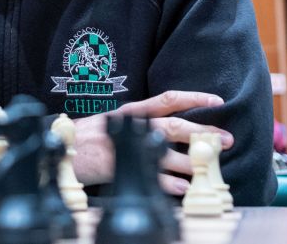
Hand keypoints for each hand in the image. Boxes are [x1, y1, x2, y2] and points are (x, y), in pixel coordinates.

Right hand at [71, 90, 232, 194]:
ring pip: (165, 152)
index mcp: (132, 111)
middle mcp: (132, 126)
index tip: (217, 101)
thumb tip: (167, 129)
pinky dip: (170, 183)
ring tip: (207, 168)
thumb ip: (138, 122)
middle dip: (202, 132)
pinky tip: (183, 188)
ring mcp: (126, 146)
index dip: (194, 98)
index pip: (167, 100)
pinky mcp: (119, 166)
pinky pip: (150, 176)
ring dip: (190, 162)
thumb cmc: (88, 135)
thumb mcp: (113, 120)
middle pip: (172, 126)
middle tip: (225, 140)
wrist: (61, 146)